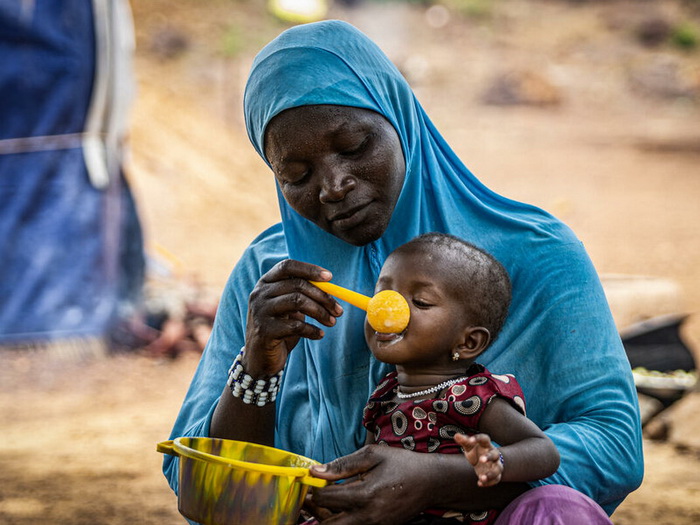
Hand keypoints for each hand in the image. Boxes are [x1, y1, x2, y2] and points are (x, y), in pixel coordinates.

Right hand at [244, 259, 342, 375]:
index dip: (309, 269)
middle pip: (297, 285)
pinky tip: (319, 335)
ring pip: (297, 302)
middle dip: (323, 297)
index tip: (330, 277)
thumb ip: (303, 295)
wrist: (260, 358)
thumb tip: (332, 289)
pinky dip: (312, 330)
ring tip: (332, 322)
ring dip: (320, 312)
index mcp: (265, 283)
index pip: (287, 266)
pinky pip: (295, 326)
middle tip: (339, 310)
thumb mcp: (290, 309)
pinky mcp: (264, 330)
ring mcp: (259, 311)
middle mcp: (259, 293)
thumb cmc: (280, 329)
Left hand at [308, 445, 432, 523]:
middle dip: (315, 510)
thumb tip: (316, 471)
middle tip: (310, 495)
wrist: (431, 482)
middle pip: (328, 524)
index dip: (312, 490)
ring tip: (325, 500)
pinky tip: (341, 505)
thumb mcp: (373, 455)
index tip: (309, 481)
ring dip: (327, 517)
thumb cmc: (401, 464)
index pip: (325, 499)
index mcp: (365, 494)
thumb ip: (342, 464)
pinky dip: (342, 519)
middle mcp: (368, 516)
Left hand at [454, 433, 502, 486]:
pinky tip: (480, 483)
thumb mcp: (469, 446)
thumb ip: (464, 441)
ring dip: (490, 474)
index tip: (470, 440)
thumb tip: (456, 435)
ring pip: (498, 469)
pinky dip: (489, 483)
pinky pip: (496, 479)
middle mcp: (493, 454)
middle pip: (494, 454)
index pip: (484, 438)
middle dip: (489, 457)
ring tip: (481, 477)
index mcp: (486, 444)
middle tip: (481, 460)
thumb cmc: (476, 451)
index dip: (478, 438)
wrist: (485, 461)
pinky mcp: (496, 475)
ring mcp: (496, 464)